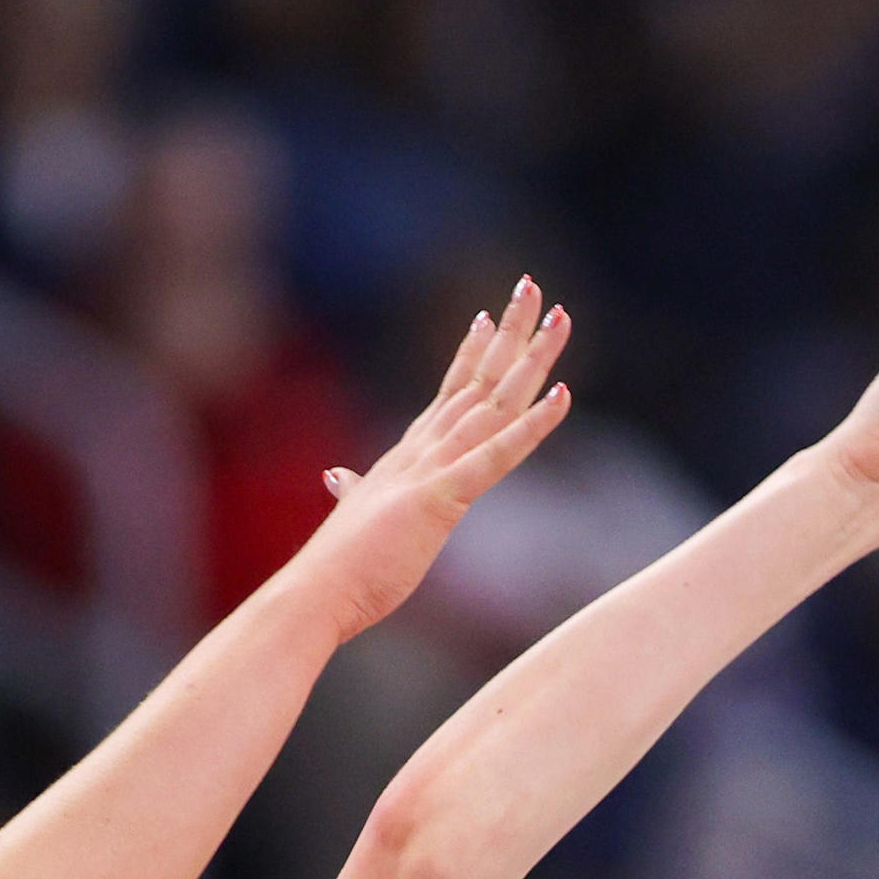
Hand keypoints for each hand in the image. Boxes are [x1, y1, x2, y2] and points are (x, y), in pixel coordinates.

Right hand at [291, 279, 574, 634]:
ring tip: (561, 320)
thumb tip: (338, 478)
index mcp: (407, 457)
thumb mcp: (355, 517)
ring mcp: (431, 469)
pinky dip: (531, 427)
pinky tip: (563, 398)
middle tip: (534, 287)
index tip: (490, 317)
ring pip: (493, 404)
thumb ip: (352, 492)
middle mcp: (422, 450)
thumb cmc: (339, 567)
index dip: (472, 355)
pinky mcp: (440, 498)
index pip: (448, 394)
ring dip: (532, 361)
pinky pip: (495, 456)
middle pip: (477, 381)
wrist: (316, 592)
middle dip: (510, 333)